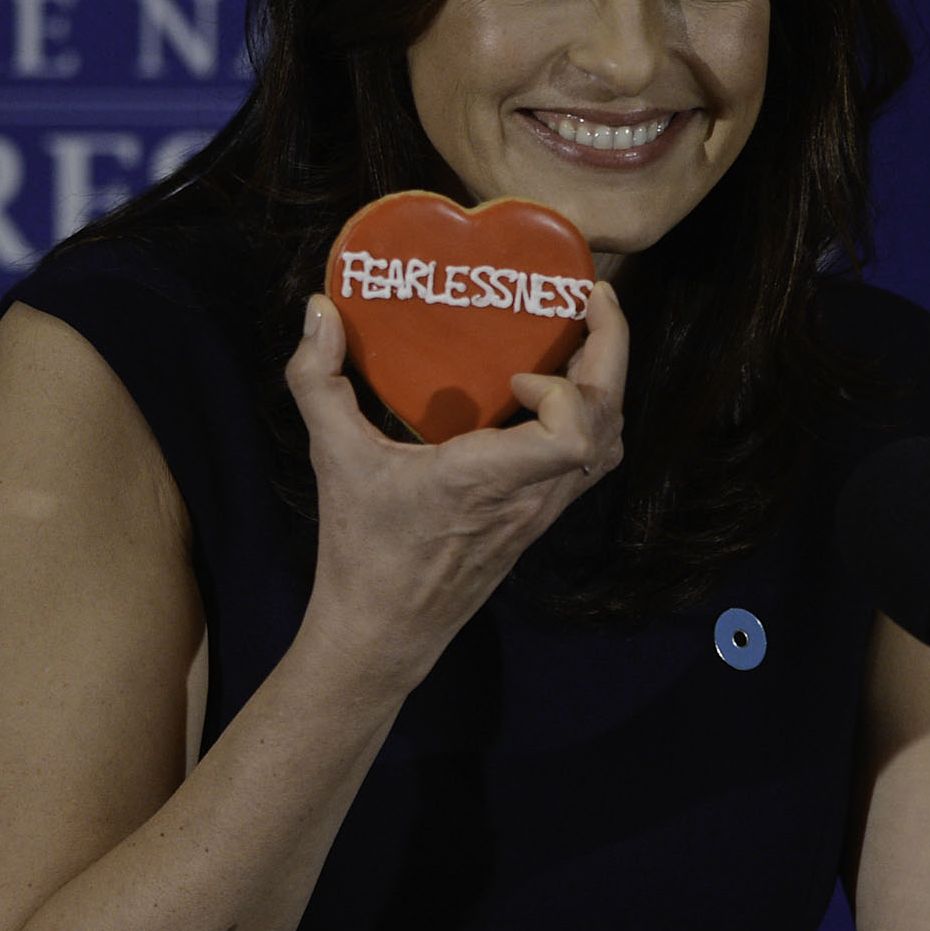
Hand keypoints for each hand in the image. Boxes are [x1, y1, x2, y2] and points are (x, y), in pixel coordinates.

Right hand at [283, 281, 627, 697]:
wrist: (382, 631)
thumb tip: (318, 309)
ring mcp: (541, 512)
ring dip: (605, 384)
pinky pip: (591, 462)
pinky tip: (554, 391)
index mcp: (486, 480)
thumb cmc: (360, 548)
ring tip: (577, 336)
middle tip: (588, 299)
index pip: (572, 438)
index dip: (566, 391)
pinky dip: (591, 417)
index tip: (521, 370)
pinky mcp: (538, 520)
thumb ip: (318, 380)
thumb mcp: (332, 457)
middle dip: (611, 350)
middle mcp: (529, 497)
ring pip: (609, 445)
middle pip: (608, 425)